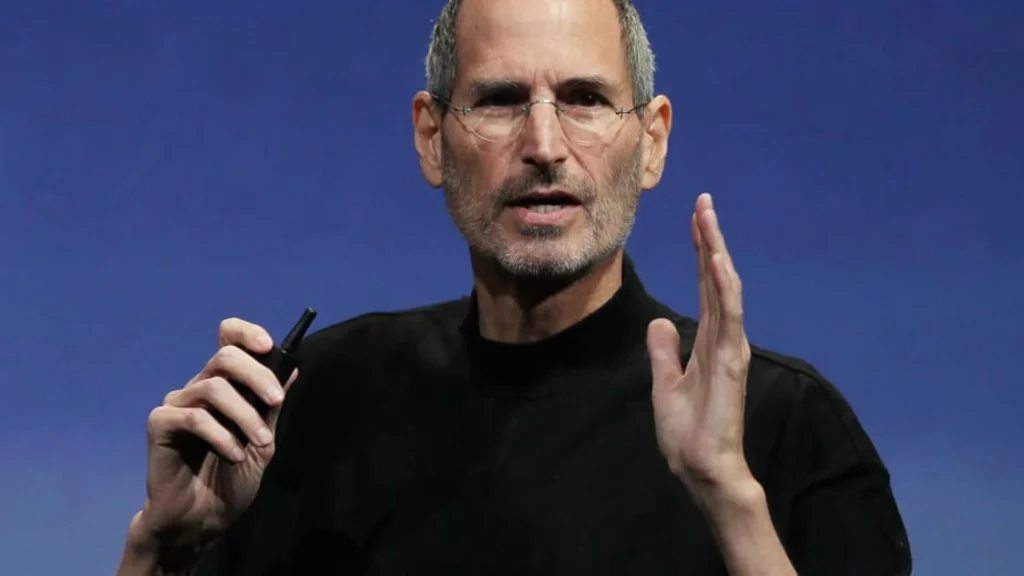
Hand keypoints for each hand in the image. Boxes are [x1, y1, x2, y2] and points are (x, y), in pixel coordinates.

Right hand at [137, 318, 296, 551]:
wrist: (202, 520)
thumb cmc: (231, 480)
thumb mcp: (263, 441)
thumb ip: (271, 406)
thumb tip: (292, 367)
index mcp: (225, 386)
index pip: (227, 339)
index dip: (246, 333)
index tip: (270, 345)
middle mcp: (199, 388)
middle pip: (225, 356)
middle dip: (257, 375)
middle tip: (277, 401)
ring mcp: (177, 404)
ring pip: (213, 387)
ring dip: (245, 415)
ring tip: (261, 443)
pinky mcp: (160, 425)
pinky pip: (193, 416)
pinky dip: (221, 435)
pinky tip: (234, 455)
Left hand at [647, 193, 753, 500]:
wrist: (701, 469)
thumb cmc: (688, 434)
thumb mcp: (665, 384)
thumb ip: (664, 352)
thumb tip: (660, 324)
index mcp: (708, 342)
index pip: (706, 286)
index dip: (701, 251)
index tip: (696, 218)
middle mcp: (723, 338)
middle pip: (717, 278)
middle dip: (709, 239)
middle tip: (703, 202)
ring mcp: (730, 347)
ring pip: (725, 288)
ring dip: (717, 251)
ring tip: (708, 217)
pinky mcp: (731, 361)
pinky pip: (728, 316)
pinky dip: (724, 286)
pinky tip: (717, 260)